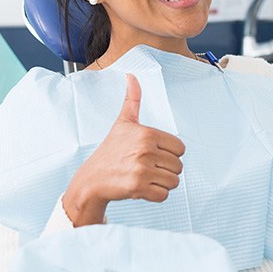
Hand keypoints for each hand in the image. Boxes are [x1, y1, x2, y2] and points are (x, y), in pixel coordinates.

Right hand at [63, 74, 185, 225]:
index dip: (169, 153)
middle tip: (146, 167)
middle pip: (179, 166)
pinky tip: (141, 188)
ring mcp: (141, 170)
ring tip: (144, 177)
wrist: (91, 179)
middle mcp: (145, 150)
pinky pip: (164, 196)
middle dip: (165, 170)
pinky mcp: (138, 188)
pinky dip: (155, 195)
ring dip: (161, 183)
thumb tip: (131, 75)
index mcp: (147, 133)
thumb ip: (132, 99)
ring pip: (174, 182)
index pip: (181, 148)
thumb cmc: (110, 151)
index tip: (152, 154)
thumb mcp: (122, 123)